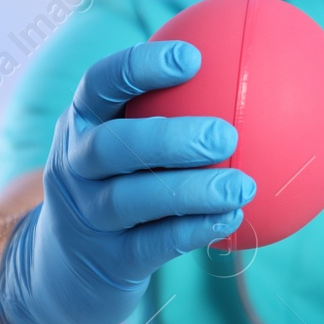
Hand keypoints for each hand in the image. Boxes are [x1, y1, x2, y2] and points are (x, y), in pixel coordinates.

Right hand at [0, 41, 255, 323]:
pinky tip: (232, 218)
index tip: (192, 58)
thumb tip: (256, 63)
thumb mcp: (126, 139)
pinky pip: (153, 244)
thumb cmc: (121, 181)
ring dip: (191, 192)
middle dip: (168, 139)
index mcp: (80, 122)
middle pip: (111, 146)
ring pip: (131, 200)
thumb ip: (172, 103)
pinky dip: (193, 230)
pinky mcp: (108, 259)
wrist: (68, 266)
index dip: (139, 67)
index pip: (98, 84)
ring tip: (242, 185)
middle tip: (225, 136)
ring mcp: (87, 216)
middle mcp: (75, 166)